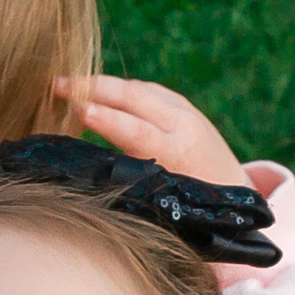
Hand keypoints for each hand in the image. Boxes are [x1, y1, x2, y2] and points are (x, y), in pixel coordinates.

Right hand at [56, 75, 252, 189]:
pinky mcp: (181, 104)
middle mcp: (184, 124)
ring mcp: (184, 110)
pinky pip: (144, 92)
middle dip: (93, 87)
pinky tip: (94, 92)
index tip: (79, 110)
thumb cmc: (197, 209)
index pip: (139, 130)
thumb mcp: (170, 204)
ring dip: (101, 85)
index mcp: (180, 152)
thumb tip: (99, 181)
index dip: (107, 120)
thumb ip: (140, 186)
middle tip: (56, 85)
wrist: (238, 192)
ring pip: (137, 89)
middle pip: (134, 97)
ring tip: (66, 87)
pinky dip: (117, 90)